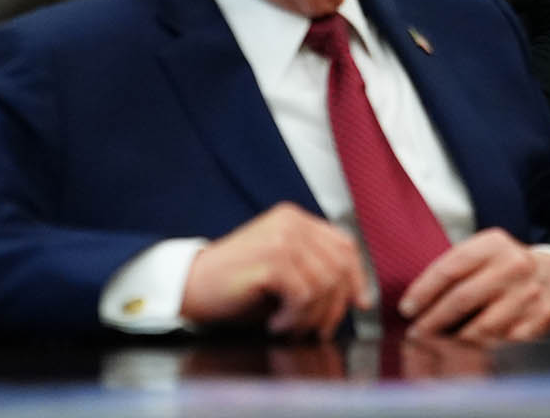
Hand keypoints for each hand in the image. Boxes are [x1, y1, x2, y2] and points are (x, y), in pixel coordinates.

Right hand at [181, 203, 368, 338]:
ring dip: (311, 316)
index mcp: (296, 219)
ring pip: (324, 284)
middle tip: (316, 329)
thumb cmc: (236, 284)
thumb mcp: (283, 270)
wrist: (190, 285)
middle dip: (333, 306)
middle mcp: (291, 222)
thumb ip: (314, 269)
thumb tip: (355, 295)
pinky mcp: (271, 259)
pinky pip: (304, 295)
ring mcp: (282, 238)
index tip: (359, 304)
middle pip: (339, 267)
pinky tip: (276, 323)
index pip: (345, 245)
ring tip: (289, 326)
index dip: (357, 277)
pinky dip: (294, 317)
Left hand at [398, 228, 549, 340]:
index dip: (424, 291)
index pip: (450, 268)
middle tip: (416, 334)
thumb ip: (457, 269)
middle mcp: (514, 266)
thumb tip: (416, 301)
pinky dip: (480, 354)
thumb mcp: (487, 255)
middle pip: (462, 298)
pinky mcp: (540, 321)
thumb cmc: (509, 270)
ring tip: (435, 348)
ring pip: (481, 327)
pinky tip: (464, 357)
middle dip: (433, 320)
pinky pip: (502, 345)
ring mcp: (528, 295)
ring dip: (453, 342)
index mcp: (494, 244)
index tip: (407, 309)